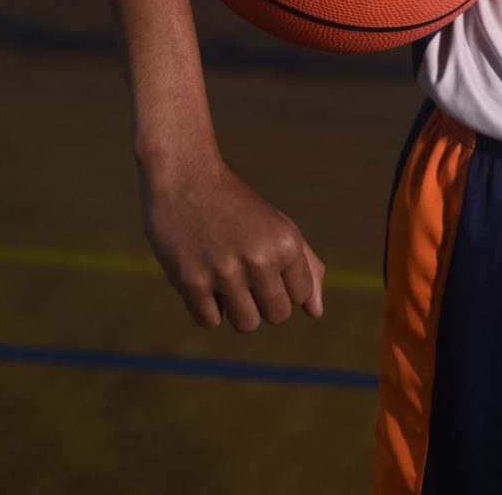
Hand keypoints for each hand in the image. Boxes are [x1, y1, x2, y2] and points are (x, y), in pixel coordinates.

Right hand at [139, 147, 325, 330]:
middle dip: (265, 301)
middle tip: (246, 269)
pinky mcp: (192, 283)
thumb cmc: (238, 206)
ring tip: (226, 274)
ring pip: (247, 324)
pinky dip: (208, 306)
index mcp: (287, 244)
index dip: (284, 283)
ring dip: (238, 308)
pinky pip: (211, 321)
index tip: (268, 261)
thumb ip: (306, 267)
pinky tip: (203, 274)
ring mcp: (225, 273)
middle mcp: (260, 260)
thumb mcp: (280, 226)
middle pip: (277, 316)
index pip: (301, 296)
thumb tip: (316, 313)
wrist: (186, 177)